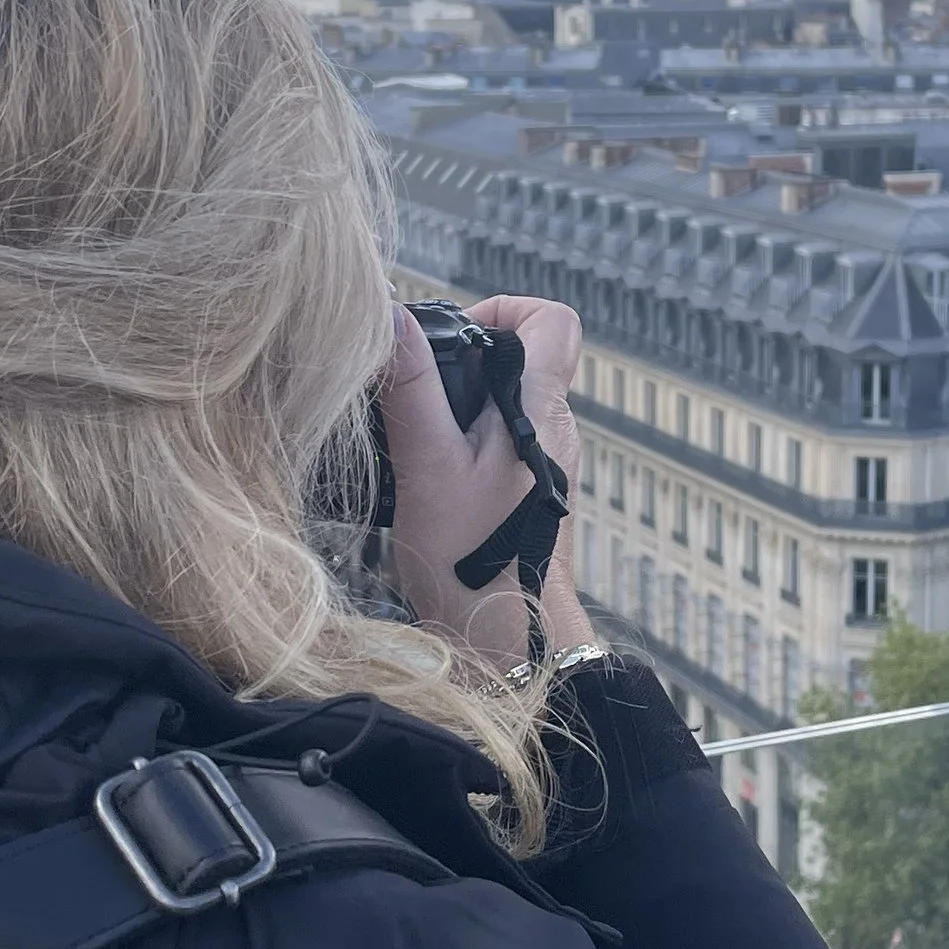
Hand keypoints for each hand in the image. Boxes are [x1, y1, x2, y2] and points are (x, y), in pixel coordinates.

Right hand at [378, 295, 595, 666]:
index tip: (456, 332)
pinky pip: (503, 444)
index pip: (553, 321)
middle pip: (524, 358)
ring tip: (417, 437)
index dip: (505, 308)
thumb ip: (412, 389)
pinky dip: (467, 443)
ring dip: (464, 406)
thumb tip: (392, 317)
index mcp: (541, 410)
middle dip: (469, 359)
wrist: (507, 639)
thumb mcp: (427, 465)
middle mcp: (556, 431)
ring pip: (510, 404)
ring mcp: (547, 465)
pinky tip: (430, 474)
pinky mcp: (531, 495)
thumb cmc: (473, 559)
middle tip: (417, 388)